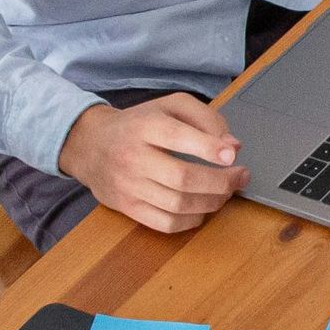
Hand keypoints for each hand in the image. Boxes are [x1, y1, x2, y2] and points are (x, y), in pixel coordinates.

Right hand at [60, 94, 247, 231]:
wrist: (89, 145)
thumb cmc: (137, 125)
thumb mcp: (169, 106)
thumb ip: (205, 118)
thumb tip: (232, 145)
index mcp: (144, 126)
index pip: (177, 137)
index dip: (209, 148)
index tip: (232, 154)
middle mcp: (133, 157)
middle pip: (183, 177)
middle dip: (221, 181)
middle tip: (240, 177)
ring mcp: (128, 186)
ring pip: (178, 204)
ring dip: (212, 202)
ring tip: (225, 193)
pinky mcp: (127, 207)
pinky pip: (165, 223)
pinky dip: (192, 220)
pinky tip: (203, 208)